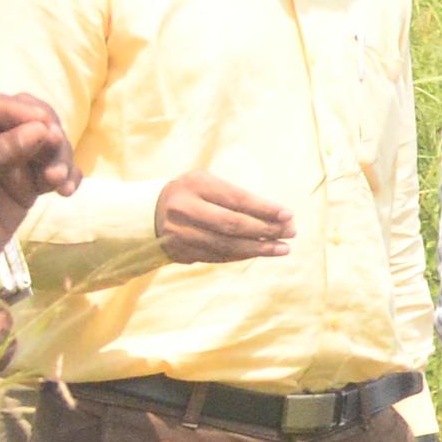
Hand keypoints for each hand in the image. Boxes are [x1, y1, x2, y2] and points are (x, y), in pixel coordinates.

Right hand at [156, 171, 295, 263]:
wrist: (151, 212)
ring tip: (282, 248)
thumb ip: (237, 198)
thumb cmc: (192, 194)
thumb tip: (278, 217)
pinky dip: (242, 255)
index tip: (289, 215)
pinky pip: (218, 256)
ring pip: (226, 245)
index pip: (236, 199)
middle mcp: (184, 209)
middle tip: (291, 233)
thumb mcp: (209, 185)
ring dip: (259, 248)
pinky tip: (260, 252)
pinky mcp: (180, 252)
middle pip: (232, 224)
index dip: (264, 209)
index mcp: (194, 185)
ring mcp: (179, 233)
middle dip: (266, 230)